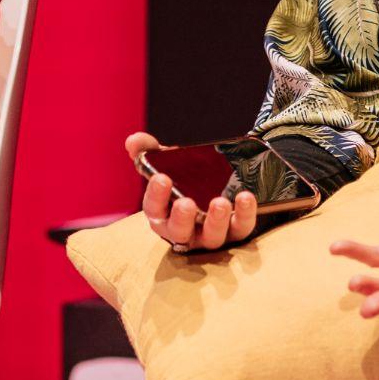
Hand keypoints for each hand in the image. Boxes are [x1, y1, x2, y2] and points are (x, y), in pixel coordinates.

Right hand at [127, 131, 257, 251]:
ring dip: (216, 221)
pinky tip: (245, 197)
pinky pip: (241, 228)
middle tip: (186, 203)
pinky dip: (245, 214)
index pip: (154, 209)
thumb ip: (148, 150)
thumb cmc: (185, 178)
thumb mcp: (167, 162)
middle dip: (182, 218)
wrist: (218, 182)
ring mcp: (210, 234)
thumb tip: (133, 142)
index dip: (156, 196)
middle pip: (179, 231)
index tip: (161, 178)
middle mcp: (184, 230)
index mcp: (163, 213)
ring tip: (220, 202)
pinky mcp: (236, 232)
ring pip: (211, 237)